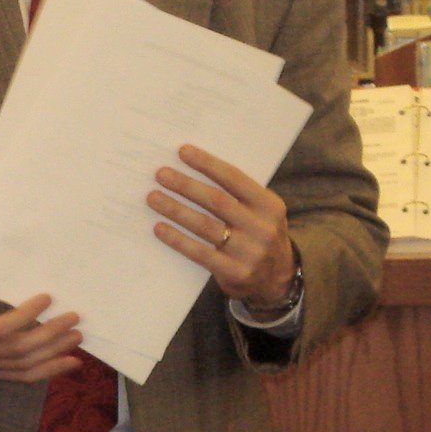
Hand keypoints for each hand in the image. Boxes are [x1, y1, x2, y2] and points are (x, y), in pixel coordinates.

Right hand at [0, 277, 81, 382]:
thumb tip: (3, 252)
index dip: (25, 315)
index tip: (47, 297)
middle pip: (18, 349)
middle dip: (49, 333)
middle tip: (73, 316)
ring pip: (24, 365)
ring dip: (54, 352)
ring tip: (76, 336)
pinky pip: (23, 376)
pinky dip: (50, 370)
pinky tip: (71, 362)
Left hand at [148, 145, 296, 308]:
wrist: (276, 279)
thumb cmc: (258, 235)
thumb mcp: (260, 213)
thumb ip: (237, 195)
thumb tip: (192, 170)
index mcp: (270, 205)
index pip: (234, 178)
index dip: (207, 164)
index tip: (183, 152)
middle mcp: (262, 228)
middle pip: (216, 201)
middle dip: (185, 185)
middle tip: (161, 175)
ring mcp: (249, 252)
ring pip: (205, 226)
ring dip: (175, 210)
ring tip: (153, 198)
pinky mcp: (234, 272)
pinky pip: (199, 252)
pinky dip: (177, 239)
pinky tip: (159, 228)